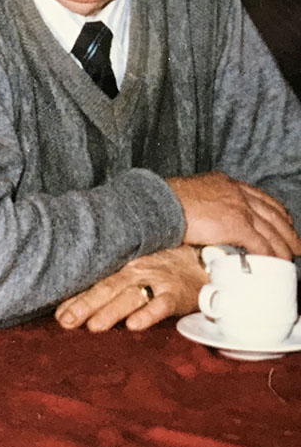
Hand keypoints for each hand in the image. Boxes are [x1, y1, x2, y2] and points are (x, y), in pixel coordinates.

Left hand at [55, 245, 206, 331]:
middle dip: (84, 305)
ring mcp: (157, 282)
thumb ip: (110, 288)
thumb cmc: (163, 270)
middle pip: (106, 289)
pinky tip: (134, 325)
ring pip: (130, 297)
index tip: (57, 314)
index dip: (75, 298)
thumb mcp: (135, 273)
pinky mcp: (178, 294)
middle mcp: (136, 272)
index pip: (95, 284)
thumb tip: (74, 307)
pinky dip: (148, 314)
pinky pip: (162, 304)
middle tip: (65, 321)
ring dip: (111, 312)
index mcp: (123, 269)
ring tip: (93, 327)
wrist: (206, 262)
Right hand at [167, 171, 300, 259]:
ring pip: (271, 230)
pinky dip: (269, 255)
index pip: (259, 197)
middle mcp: (237, 193)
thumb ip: (204, 202)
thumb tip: (203, 218)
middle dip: (287, 231)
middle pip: (272, 213)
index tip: (282, 220)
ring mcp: (239, 208)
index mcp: (226, 183)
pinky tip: (273, 263)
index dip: (274, 211)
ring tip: (289, 259)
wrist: (160, 204)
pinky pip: (261, 244)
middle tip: (295, 244)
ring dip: (283, 246)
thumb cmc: (166, 201)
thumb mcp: (191, 193)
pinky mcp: (237, 225)